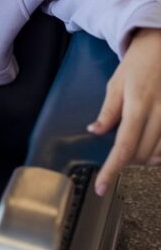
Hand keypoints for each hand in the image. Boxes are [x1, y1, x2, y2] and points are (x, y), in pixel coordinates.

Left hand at [88, 28, 160, 194]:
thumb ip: (108, 110)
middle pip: (142, 155)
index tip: (102, 186)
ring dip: (143, 159)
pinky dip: (158, 153)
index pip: (124, 146)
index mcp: (138, 104)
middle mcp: (159, 114)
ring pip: (158, 155)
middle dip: (126, 162)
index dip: (112, 170)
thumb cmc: (138, 63)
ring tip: (132, 149)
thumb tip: (95, 131)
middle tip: (115, 157)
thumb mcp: (116, 82)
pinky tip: (149, 146)